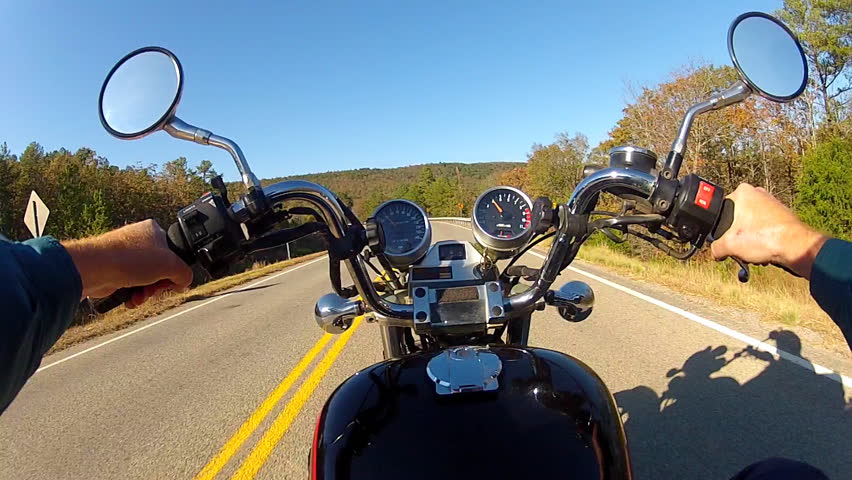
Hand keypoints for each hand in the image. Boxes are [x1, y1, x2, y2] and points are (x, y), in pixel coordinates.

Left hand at [63, 220, 193, 306]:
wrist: (94, 268)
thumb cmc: (130, 259)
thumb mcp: (171, 265)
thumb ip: (185, 274)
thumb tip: (184, 282)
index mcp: (154, 230)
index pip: (174, 253)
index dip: (175, 270)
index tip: (172, 280)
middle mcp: (139, 240)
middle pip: (160, 269)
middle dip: (158, 285)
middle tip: (155, 289)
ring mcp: (124, 255)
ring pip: (145, 279)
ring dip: (146, 292)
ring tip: (140, 296)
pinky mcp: (113, 269)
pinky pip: (131, 285)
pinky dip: (133, 294)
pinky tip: (131, 298)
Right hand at [710, 184, 827, 278]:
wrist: (797, 247)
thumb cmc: (765, 238)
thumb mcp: (729, 245)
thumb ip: (715, 247)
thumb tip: (715, 252)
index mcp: (743, 192)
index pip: (722, 211)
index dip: (720, 229)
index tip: (724, 240)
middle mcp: (758, 193)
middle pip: (737, 219)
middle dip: (737, 236)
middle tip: (739, 248)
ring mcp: (772, 203)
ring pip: (751, 225)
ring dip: (750, 240)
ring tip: (754, 251)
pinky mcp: (782, 215)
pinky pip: (764, 228)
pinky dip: (762, 240)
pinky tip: (765, 251)